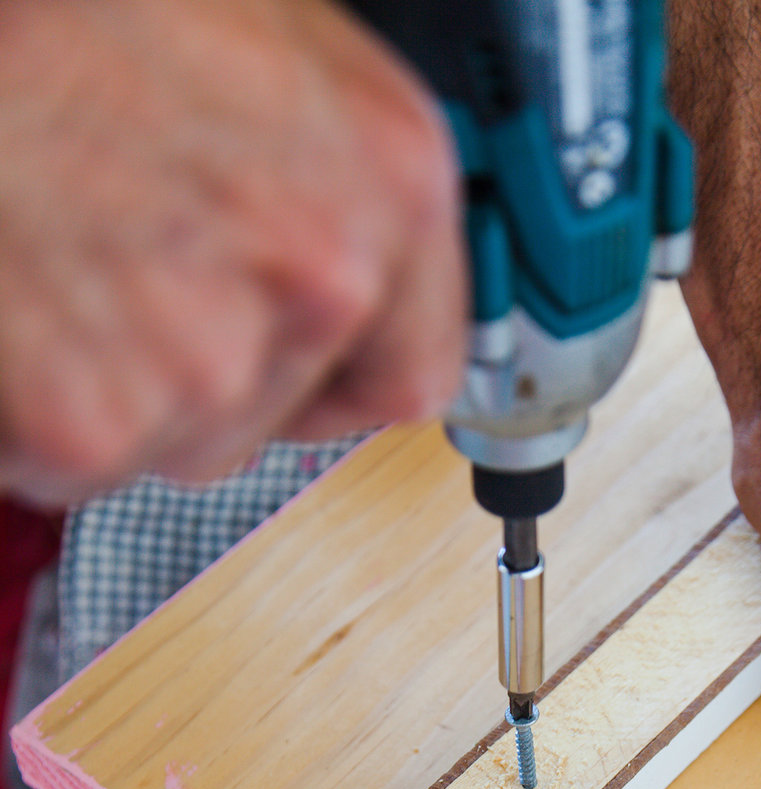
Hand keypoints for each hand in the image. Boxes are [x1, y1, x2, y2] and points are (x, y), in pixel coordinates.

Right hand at [0, 0, 465, 504]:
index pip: (412, 373)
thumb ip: (338, 173)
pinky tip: (24, 310)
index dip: (342, 373)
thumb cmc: (75, 14)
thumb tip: (369, 272)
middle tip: (130, 264)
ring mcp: (210, 362)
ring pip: (185, 440)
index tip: (302, 366)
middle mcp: (321, 279)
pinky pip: (84, 462)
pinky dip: (41, 415)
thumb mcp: (264, 41)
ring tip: (67, 262)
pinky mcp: (96, 424)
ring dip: (128, 385)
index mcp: (389, 181)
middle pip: (280, 411)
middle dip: (213, 367)